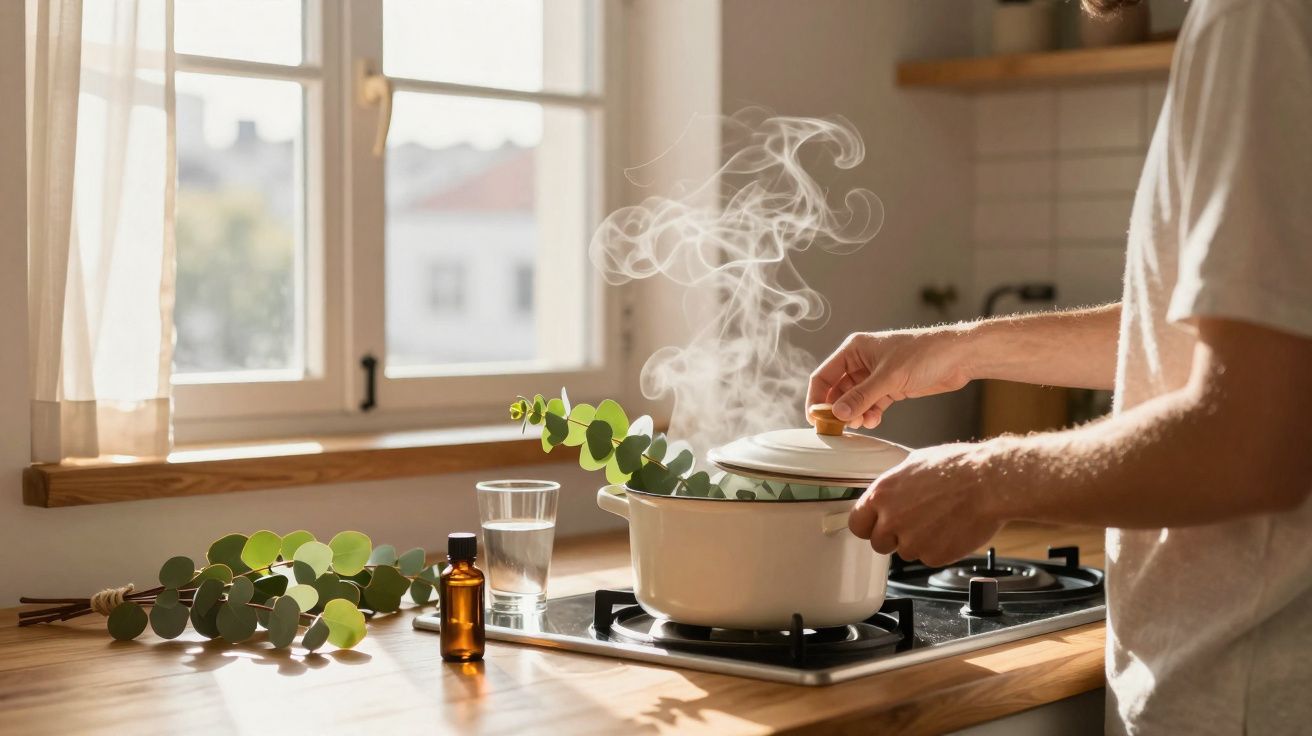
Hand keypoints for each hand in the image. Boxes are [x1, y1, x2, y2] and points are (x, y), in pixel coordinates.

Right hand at [807, 327, 973, 428]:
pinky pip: (871, 404)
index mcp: (854, 349)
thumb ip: (861, 397)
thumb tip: (837, 414)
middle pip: (837, 390)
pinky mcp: (891, 387)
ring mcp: (876, 376)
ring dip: (855, 414)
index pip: (824, 376)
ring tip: (861, 423)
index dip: (816, 398)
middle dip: (837, 409)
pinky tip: (874, 421)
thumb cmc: (924, 354)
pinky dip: (870, 414)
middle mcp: (862, 362)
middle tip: (838, 428)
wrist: (959, 357)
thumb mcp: (889, 377)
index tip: (816, 419)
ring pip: (855, 400)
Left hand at [847, 443, 1004, 566]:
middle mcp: (891, 520)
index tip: (876, 525)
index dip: (868, 525)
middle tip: (914, 524)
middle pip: (878, 544)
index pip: (857, 523)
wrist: (990, 483)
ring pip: (905, 552)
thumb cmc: (958, 467)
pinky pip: (929, 558)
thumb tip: (887, 493)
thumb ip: (893, 485)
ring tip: (939, 521)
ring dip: (918, 543)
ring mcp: (912, 541)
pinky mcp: (933, 556)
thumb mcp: (914, 463)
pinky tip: (951, 529)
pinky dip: (938, 549)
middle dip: (893, 537)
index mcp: (881, 495)